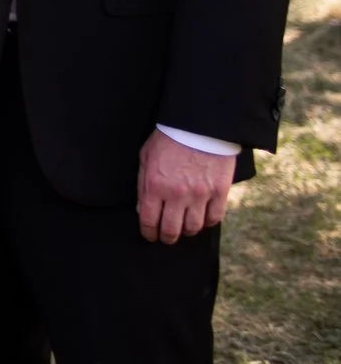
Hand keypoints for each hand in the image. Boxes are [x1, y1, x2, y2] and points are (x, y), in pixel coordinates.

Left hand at [137, 129, 235, 243]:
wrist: (199, 125)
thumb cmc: (168, 139)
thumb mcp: (146, 158)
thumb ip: (143, 185)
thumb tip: (142, 209)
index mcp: (155, 186)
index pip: (148, 220)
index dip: (148, 233)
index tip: (150, 236)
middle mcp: (177, 194)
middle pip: (171, 229)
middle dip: (166, 237)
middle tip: (166, 238)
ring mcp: (200, 194)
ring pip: (194, 227)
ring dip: (187, 231)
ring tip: (184, 229)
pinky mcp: (219, 191)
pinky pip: (214, 217)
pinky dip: (208, 222)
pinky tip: (202, 219)